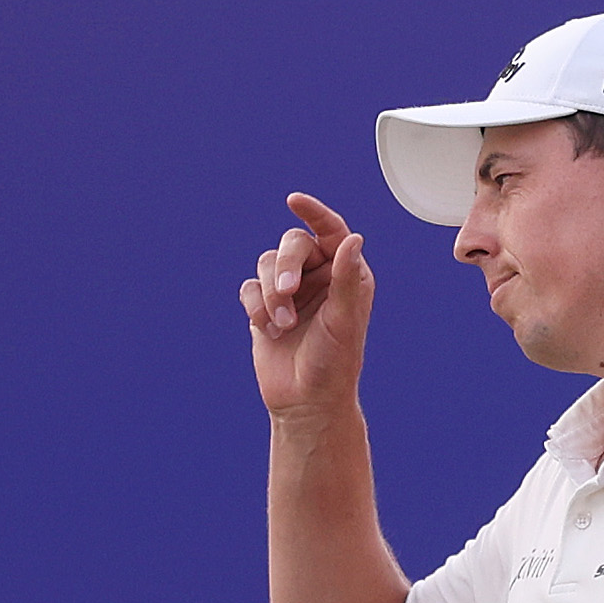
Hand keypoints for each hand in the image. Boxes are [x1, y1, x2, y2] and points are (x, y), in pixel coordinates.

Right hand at [243, 193, 375, 418]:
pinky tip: (268, 329)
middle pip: (292, 244)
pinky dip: (255, 306)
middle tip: (286, 292)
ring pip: (267, 264)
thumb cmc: (333, 364)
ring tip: (282, 325)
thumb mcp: (343, 320)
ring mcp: (290, 291)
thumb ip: (347, 278)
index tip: (294, 200)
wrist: (305, 402)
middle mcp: (318, 276)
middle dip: (285, 266)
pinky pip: (249, 288)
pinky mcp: (264, 307)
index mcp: (345, 274)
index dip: (313, 212)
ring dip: (270, 294)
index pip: (330, 230)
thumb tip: (354, 238)